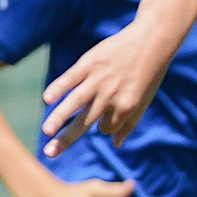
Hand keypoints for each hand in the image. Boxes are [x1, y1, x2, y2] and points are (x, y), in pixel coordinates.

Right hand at [40, 22, 165, 154]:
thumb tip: (115, 144)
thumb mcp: (143, 102)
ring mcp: (98, 79)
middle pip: (85, 122)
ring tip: (46, 131)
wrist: (150, 42)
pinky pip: (70, 78)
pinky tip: (47, 99)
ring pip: (75, 102)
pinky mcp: (89, 63)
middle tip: (49, 153)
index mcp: (126, 107)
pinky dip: (58, 87)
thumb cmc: (147, 76)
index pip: (105, 128)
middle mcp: (111, 96)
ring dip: (59, 118)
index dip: (102, 125)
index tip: (104, 117)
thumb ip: (129, 124)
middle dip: (67, 139)